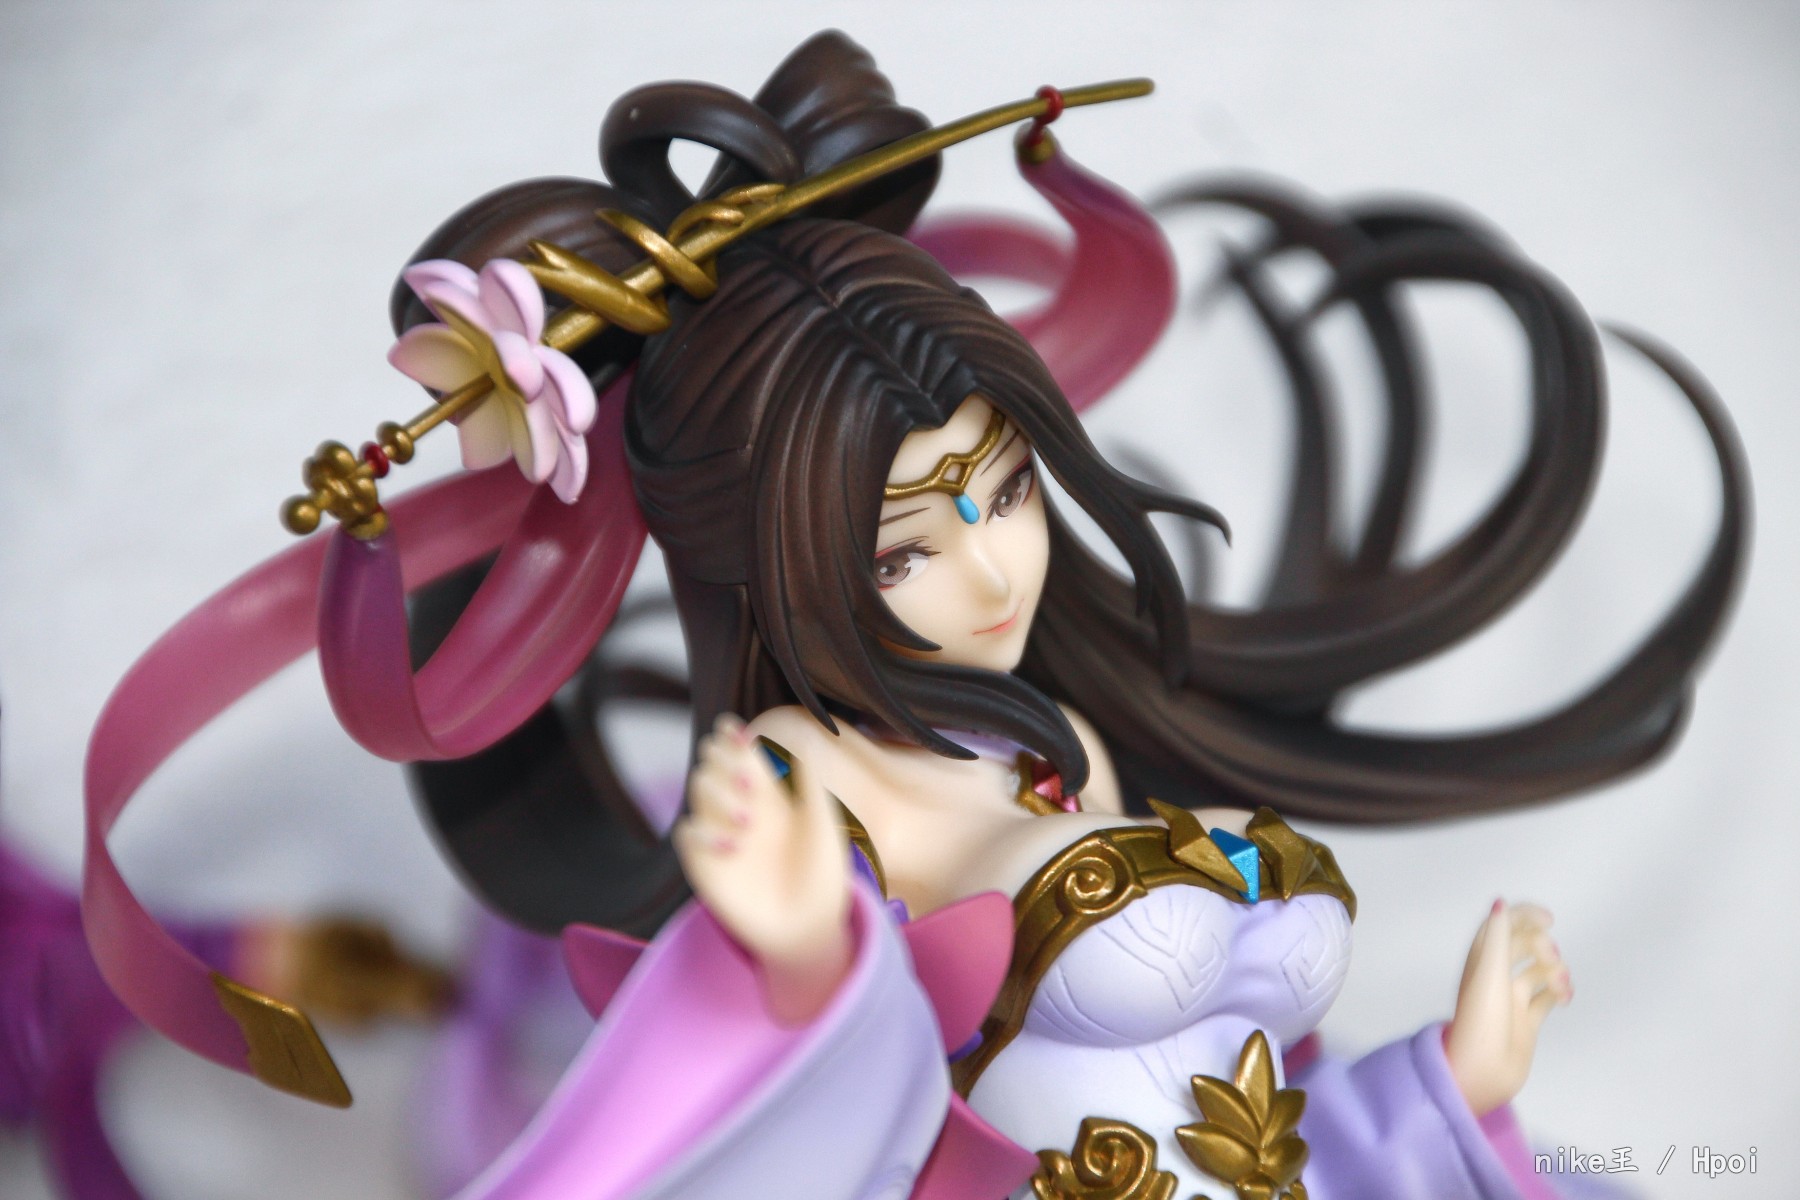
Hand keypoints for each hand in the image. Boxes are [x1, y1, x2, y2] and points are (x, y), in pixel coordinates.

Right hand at [674, 714, 852, 1024]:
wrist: (808, 927)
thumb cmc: (823, 876)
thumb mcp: (824, 826)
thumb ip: (811, 786)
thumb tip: (802, 743)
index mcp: (769, 793)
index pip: (740, 753)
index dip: (731, 737)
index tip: (733, 728)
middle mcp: (739, 805)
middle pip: (713, 763)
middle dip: (723, 759)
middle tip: (751, 778)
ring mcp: (720, 831)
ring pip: (697, 789)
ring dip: (719, 794)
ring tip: (750, 821)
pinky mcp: (705, 862)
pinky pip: (687, 833)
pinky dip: (703, 832)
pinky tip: (733, 848)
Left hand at [1444, 900, 1572, 1115]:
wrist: (1481, 1070)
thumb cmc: (1481, 1019)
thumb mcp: (1489, 972)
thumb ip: (1498, 936)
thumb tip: (1500, 902)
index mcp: (1480, 960)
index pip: (1502, 925)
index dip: (1525, 916)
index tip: (1549, 919)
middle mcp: (1495, 976)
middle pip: (1524, 945)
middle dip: (1542, 945)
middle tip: (1550, 957)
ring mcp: (1512, 998)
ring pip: (1540, 971)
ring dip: (1556, 971)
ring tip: (1560, 986)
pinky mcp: (1527, 1020)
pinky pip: (1549, 997)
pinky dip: (1561, 992)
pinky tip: (1565, 997)